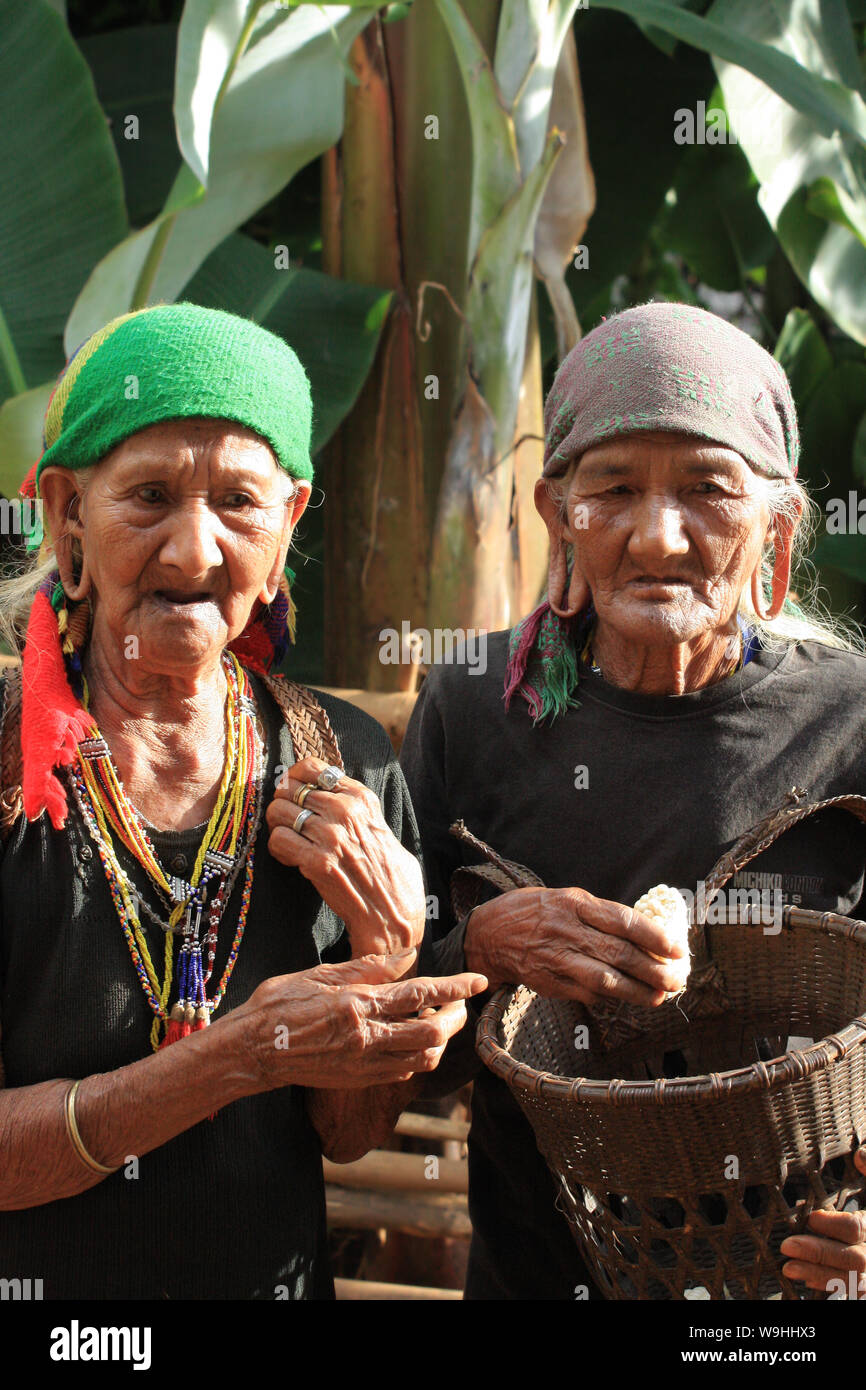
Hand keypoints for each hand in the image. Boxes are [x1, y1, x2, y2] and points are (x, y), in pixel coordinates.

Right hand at [232, 948, 487, 1090]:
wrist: (253, 1051)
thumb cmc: (279, 1005)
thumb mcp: (320, 974)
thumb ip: (368, 969)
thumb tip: (407, 957)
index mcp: (356, 1005)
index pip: (419, 994)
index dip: (454, 987)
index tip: (479, 980)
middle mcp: (365, 1038)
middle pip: (431, 1031)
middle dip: (456, 1016)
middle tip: (463, 1002)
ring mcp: (363, 1064)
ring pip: (423, 1057)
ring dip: (441, 1039)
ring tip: (441, 1019)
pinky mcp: (358, 1080)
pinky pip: (403, 1071)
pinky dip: (418, 1056)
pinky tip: (413, 1040)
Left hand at [266, 756, 425, 955]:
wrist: (393, 914)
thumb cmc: (391, 875)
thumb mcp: (381, 827)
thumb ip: (357, 809)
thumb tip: (328, 795)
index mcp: (362, 797)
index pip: (313, 767)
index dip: (295, 778)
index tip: (293, 791)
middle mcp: (345, 811)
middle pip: (290, 788)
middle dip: (283, 803)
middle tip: (286, 820)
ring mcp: (330, 835)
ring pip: (278, 811)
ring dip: (276, 826)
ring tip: (288, 839)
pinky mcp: (316, 862)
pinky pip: (278, 841)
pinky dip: (277, 849)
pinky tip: (290, 858)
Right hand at [464, 886, 688, 1005]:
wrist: (487, 935)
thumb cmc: (531, 912)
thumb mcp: (563, 898)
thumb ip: (597, 914)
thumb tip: (640, 932)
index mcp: (575, 903)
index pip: (624, 921)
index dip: (654, 937)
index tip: (677, 948)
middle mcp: (567, 931)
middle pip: (620, 953)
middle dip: (655, 969)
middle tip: (678, 979)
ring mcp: (557, 959)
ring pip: (607, 979)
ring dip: (638, 991)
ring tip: (661, 996)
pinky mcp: (549, 983)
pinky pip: (587, 993)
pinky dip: (610, 997)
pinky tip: (627, 999)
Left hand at [780, 1147, 865, 1296]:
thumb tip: (859, 1156)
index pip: (856, 1228)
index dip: (834, 1224)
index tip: (811, 1218)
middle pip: (852, 1259)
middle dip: (820, 1254)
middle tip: (787, 1245)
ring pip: (850, 1279)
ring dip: (818, 1274)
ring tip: (788, 1267)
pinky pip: (850, 1289)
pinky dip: (828, 1284)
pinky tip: (805, 1279)